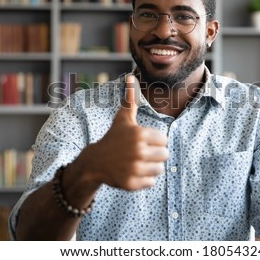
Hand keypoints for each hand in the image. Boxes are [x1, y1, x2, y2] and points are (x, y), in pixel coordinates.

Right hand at [81, 74, 168, 190]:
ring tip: (136, 163)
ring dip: (150, 167)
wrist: (95, 162)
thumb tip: (130, 76)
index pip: (164, 140)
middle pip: (164, 155)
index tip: (141, 142)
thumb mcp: (123, 118)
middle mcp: (138, 151)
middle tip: (139, 154)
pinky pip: (151, 183)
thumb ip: (131, 99)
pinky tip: (131, 172)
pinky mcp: (132, 183)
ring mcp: (135, 169)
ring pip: (159, 170)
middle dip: (154, 155)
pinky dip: (144, 179)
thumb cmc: (113, 137)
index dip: (154, 141)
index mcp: (140, 134)